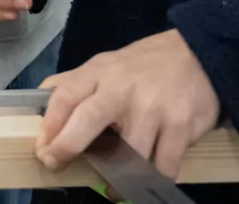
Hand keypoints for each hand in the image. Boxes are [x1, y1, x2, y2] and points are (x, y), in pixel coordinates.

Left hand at [37, 29, 219, 178]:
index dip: (49, 124)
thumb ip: (74, 82)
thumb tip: (39, 99)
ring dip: (119, 174)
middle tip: (56, 165)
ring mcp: (153, 109)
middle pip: (88, 120)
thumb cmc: (143, 65)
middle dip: (67, 147)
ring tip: (113, 184)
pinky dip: (155, 177)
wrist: (199, 55)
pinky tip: (148, 178)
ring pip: (129, 152)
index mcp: (99, 73)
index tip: (43, 148)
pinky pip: (164, 164)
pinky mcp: (181, 126)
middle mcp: (122, 89)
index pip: (64, 96)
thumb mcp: (104, 64)